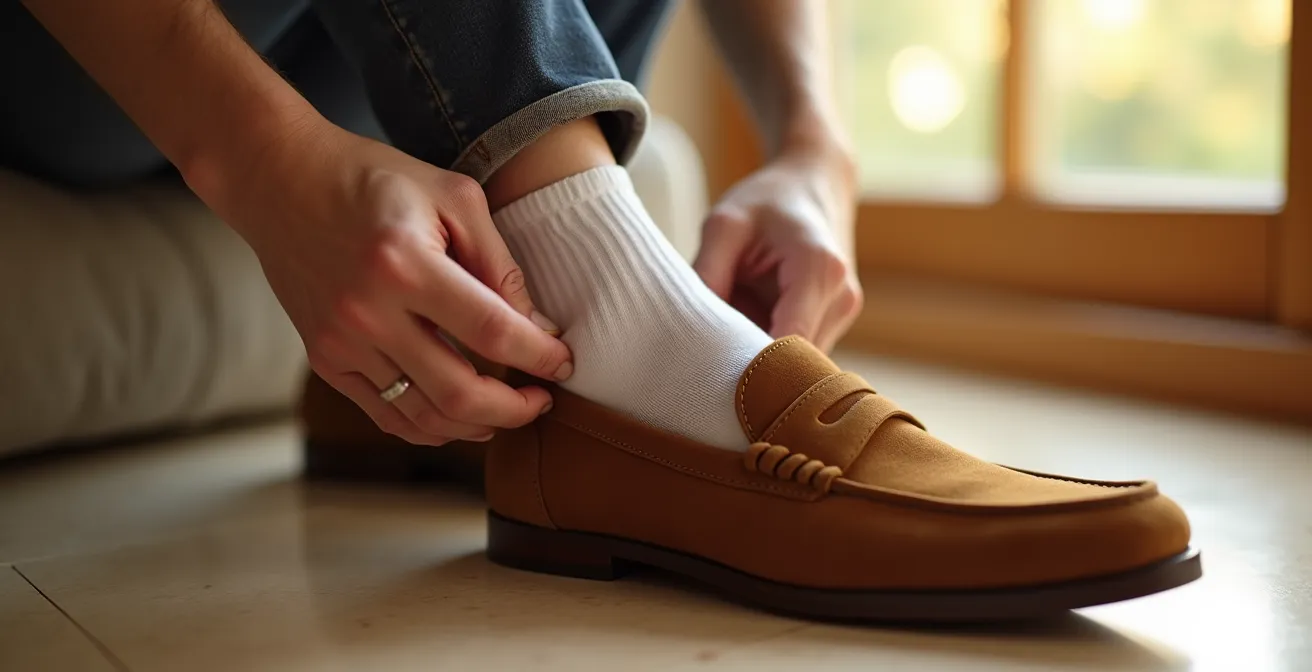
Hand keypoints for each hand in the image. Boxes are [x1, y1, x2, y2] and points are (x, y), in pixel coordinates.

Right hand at [198, 119, 571, 445]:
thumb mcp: (452, 197)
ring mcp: (341, 343)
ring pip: (424, 416)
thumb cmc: (375, 179)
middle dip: (515, 408)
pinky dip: (431, 428)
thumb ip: (499, 262)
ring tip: (509, 412)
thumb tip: (538, 327)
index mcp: (406, 264)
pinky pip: (387, 414)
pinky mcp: (325, 359)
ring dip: (477, 425)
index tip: (564, 362)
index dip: (538, 356)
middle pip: (460, 392)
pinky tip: (462, 418)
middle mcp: (368, 312)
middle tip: (543, 401)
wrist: (281, 179)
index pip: (492, 331)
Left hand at [693, 146, 861, 351]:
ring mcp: (843, 312)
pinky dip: (772, 345)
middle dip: (754, 367)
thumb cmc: (768, 199)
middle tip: (710, 362)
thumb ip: (707, 272)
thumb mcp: (724, 224)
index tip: (713, 373)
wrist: (813, 180)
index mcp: (818, 269)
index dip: (753, 368)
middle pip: (796, 361)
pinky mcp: (836, 319)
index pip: (789, 343)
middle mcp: (841, 297)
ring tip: (732, 331)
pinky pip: (802, 350)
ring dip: (763, 356)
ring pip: (800, 362)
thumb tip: (692, 329)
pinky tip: (750, 326)